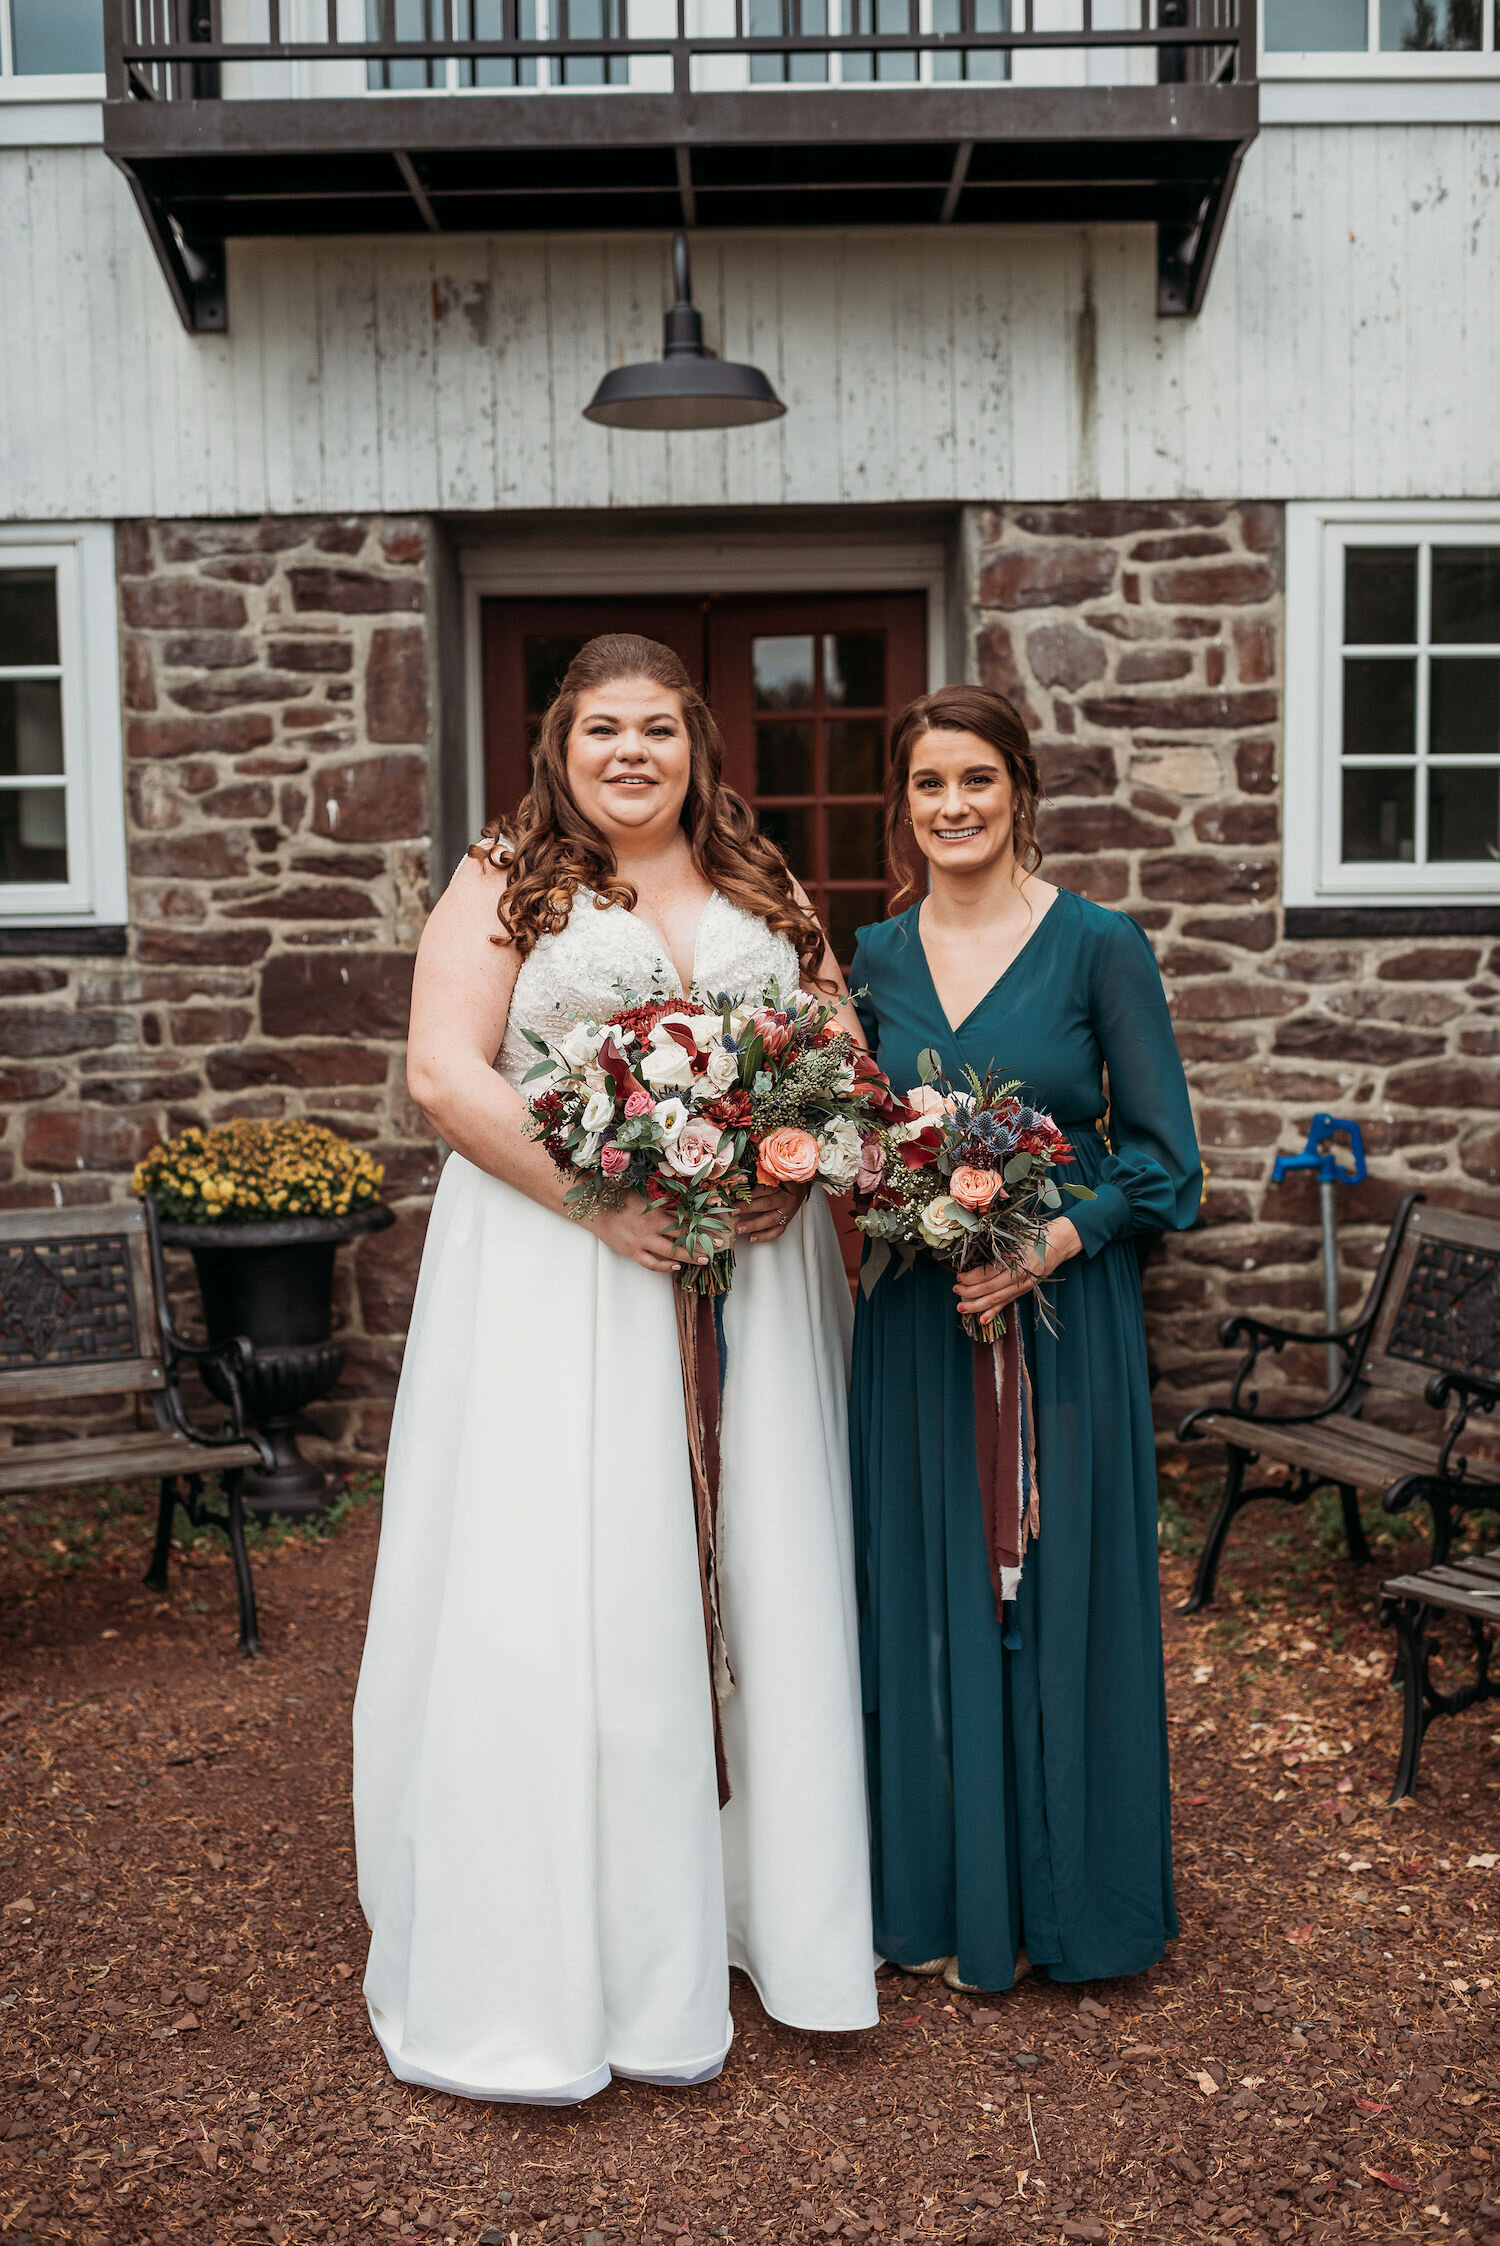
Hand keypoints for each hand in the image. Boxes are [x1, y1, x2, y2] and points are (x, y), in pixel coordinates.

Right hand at [590, 1199, 729, 1275]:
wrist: (595, 1210)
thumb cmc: (619, 1199)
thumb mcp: (644, 1196)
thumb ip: (663, 1203)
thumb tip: (684, 1204)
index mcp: (655, 1210)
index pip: (685, 1218)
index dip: (704, 1223)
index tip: (718, 1225)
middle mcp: (651, 1227)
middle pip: (683, 1236)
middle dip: (703, 1241)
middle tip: (720, 1244)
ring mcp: (641, 1241)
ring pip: (670, 1252)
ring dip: (689, 1256)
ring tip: (704, 1259)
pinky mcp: (632, 1252)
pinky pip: (651, 1263)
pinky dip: (664, 1266)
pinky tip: (676, 1266)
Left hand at [737, 1181, 807, 1244]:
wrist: (802, 1186)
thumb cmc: (786, 1179)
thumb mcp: (775, 1173)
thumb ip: (761, 1175)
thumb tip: (741, 1181)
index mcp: (783, 1185)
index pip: (764, 1189)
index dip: (749, 1193)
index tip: (735, 1196)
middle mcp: (785, 1199)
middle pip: (766, 1204)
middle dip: (747, 1209)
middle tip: (733, 1212)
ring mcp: (787, 1212)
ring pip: (770, 1220)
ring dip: (753, 1225)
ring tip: (740, 1229)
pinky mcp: (787, 1221)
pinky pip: (777, 1231)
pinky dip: (764, 1236)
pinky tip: (752, 1237)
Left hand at [952, 1216, 1081, 1323]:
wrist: (1059, 1243)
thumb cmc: (1035, 1236)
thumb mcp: (1015, 1237)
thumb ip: (997, 1249)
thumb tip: (973, 1256)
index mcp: (1014, 1259)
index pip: (987, 1273)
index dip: (971, 1278)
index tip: (959, 1277)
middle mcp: (1019, 1275)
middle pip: (989, 1288)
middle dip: (969, 1293)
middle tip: (956, 1291)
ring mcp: (1023, 1285)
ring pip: (996, 1299)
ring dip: (977, 1306)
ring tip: (961, 1308)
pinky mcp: (1026, 1290)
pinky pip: (1007, 1303)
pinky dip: (994, 1312)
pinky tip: (982, 1319)